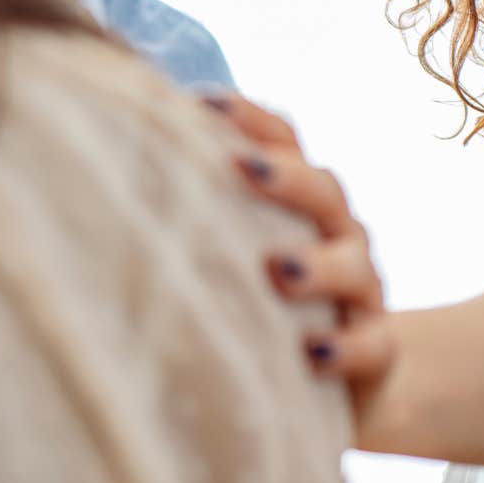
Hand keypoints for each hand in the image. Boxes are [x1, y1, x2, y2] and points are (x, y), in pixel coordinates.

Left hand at [202, 94, 396, 397]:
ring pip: (353, 265)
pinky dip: (345, 348)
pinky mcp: (375, 350)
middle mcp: (336, 233)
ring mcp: (361, 291)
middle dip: (284, 177)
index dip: (250, 118)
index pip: (284, 142)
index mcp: (300, 200)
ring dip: (318, 265)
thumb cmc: (258, 304)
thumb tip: (108, 162)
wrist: (336, 378)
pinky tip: (312, 353)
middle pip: (322, 190)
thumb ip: (192, 213)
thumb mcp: (228, 254)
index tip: (202, 104)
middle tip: (241, 169)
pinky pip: (372, 345)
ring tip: (280, 270)